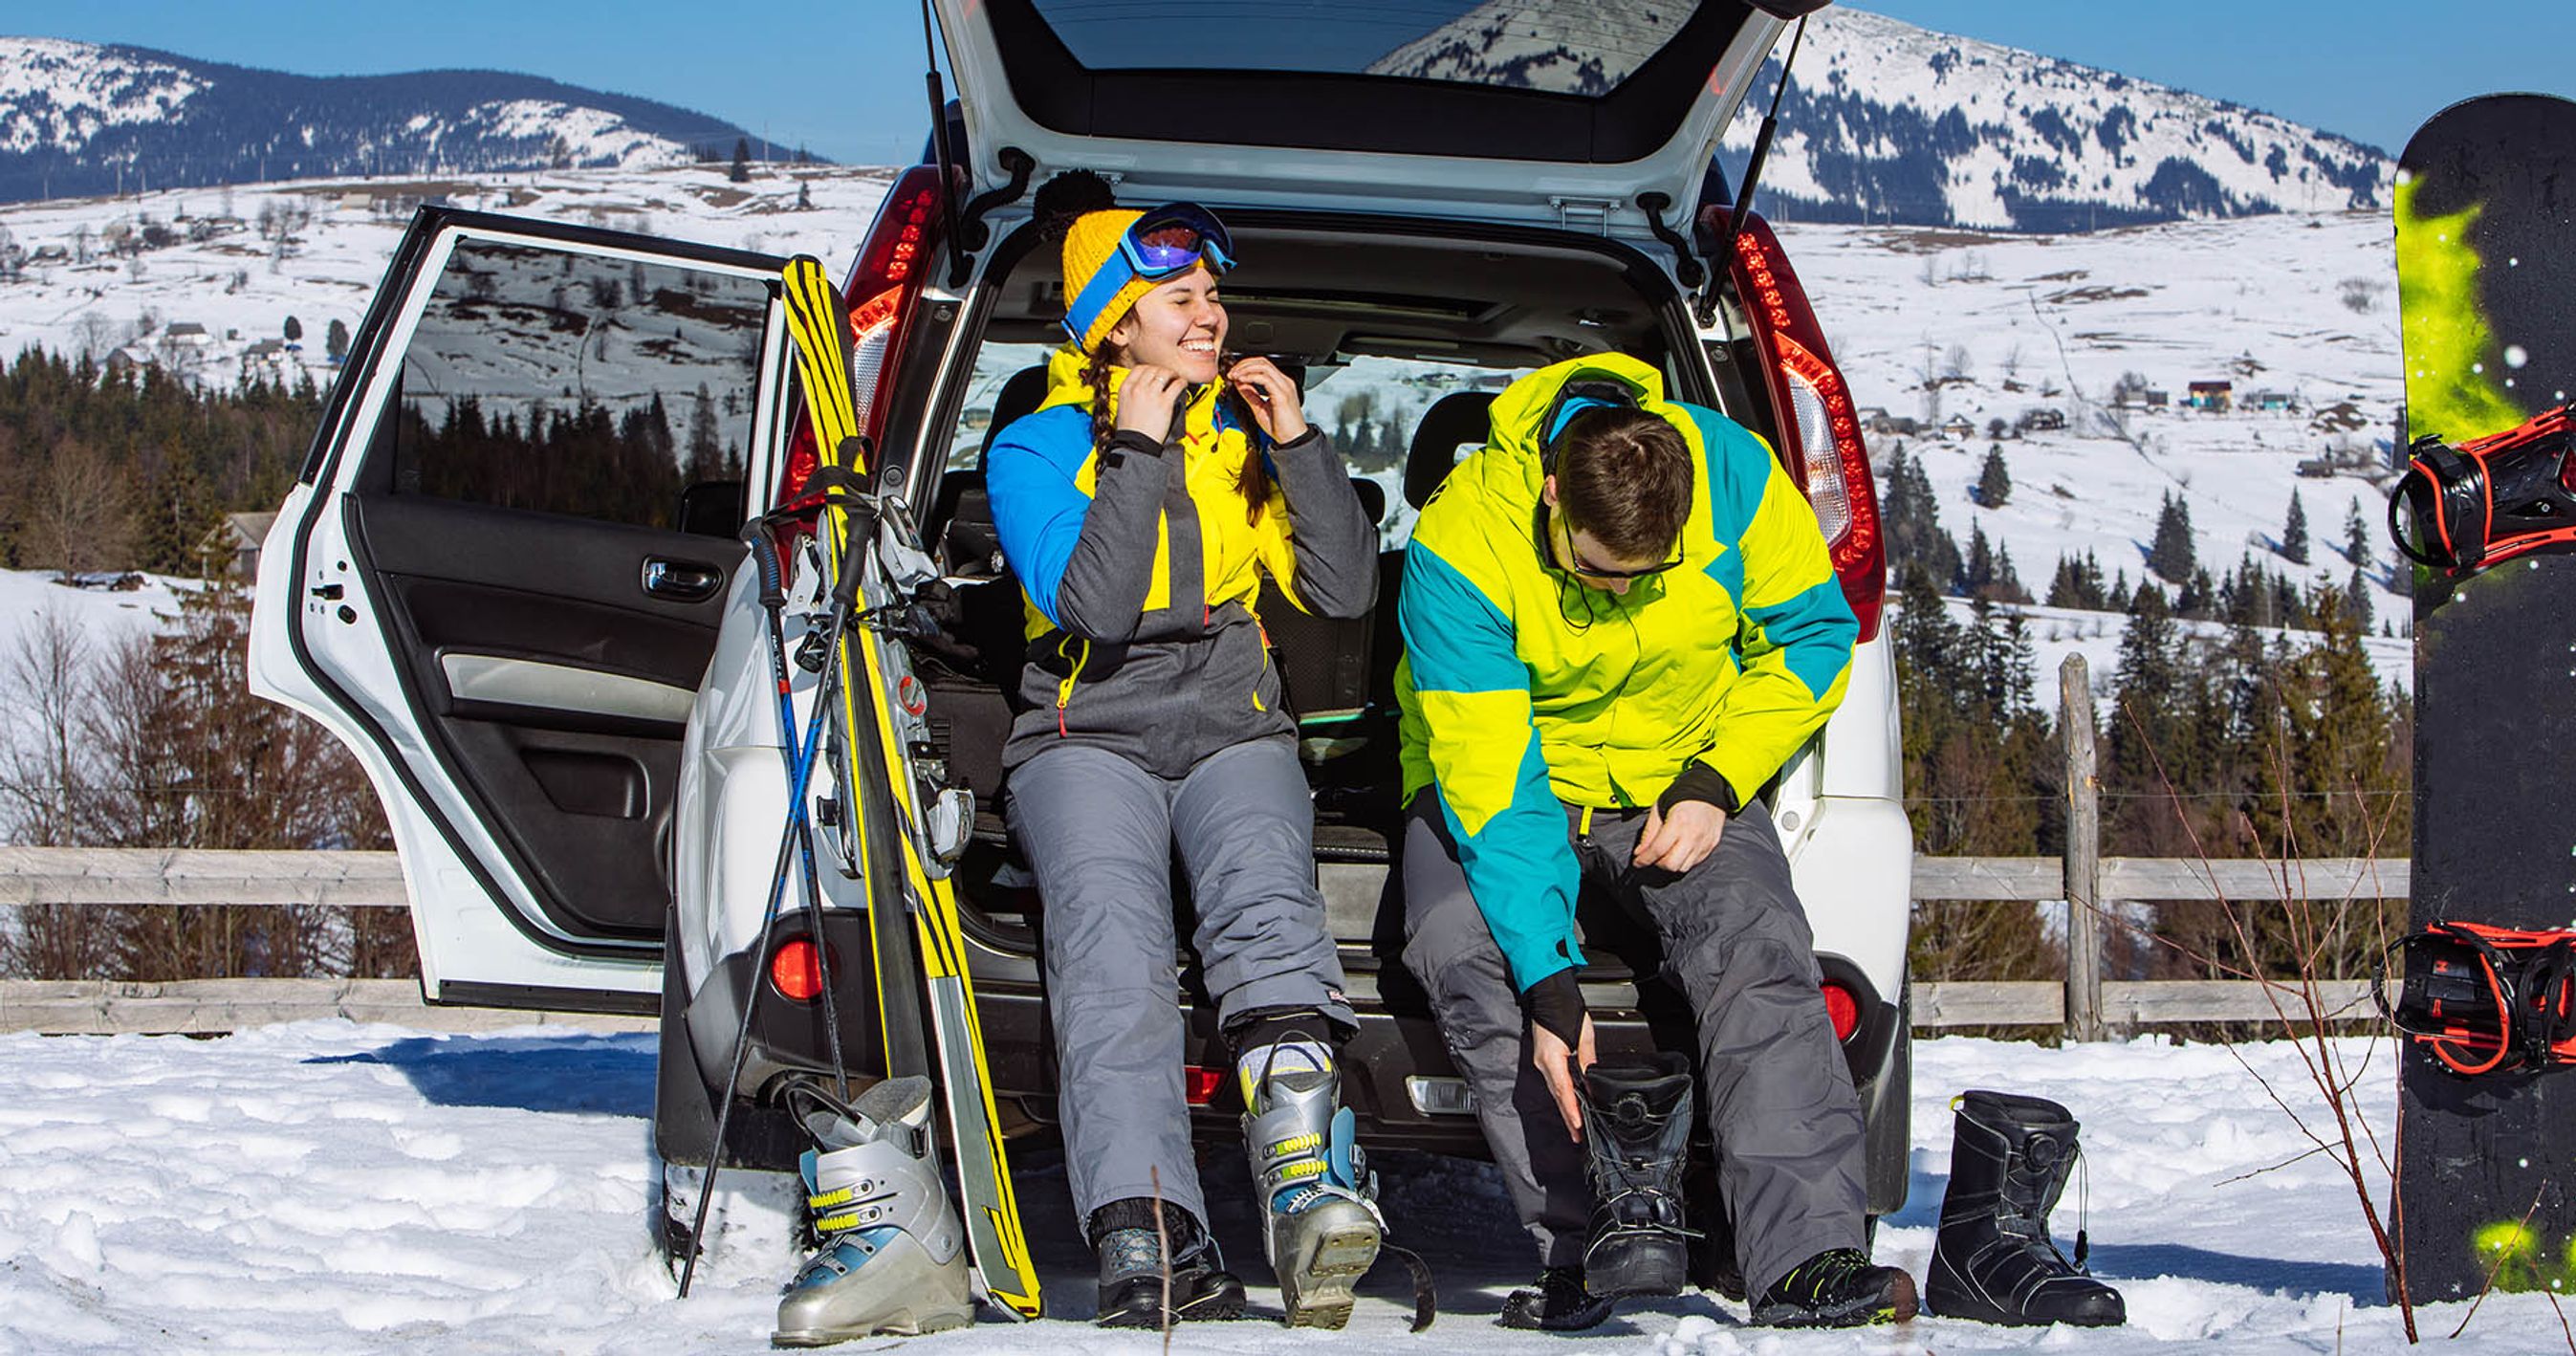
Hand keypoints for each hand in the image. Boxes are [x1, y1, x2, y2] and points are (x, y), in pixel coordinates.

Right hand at [1113, 364, 1185, 438]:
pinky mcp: (1164, 402)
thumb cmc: (1130, 430)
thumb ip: (1132, 393)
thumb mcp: (1123, 406)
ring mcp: (1151, 394)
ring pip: (1165, 373)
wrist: (1135, 443)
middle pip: (1153, 369)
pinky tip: (1182, 385)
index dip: (1150, 368)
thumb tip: (1145, 386)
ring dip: (1172, 374)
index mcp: (1126, 388)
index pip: (1139, 369)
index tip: (1155, 372)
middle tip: (1168, 375)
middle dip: (1162, 370)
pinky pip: (1176, 385)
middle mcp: (1138, 388)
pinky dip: (1181, 382)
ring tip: (1176, 378)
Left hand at [1224, 356, 1308, 442]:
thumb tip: (1239, 383)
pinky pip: (1265, 378)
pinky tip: (1242, 381)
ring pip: (1263, 366)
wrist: (1292, 440)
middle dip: (1244, 364)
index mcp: (1281, 384)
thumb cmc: (1281, 428)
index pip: (1263, 365)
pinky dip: (1251, 377)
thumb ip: (1250, 394)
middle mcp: (1284, 383)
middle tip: (1232, 372)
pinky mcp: (1282, 395)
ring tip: (1235, 375)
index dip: (1246, 365)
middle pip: (1263, 361)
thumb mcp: (1259, 408)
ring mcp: (1285, 387)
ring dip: (1246, 369)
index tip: (1234, 373)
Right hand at [1530, 1013, 1597, 1139]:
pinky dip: (1562, 1094)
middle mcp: (1543, 1062)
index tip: (1577, 1126)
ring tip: (1575, 1124)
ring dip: (1565, 1107)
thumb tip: (1592, 1076)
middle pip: (1557, 1095)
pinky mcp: (1544, 1057)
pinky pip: (1553, 1080)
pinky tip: (1569, 1101)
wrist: (1547, 990)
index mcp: (1552, 1057)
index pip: (1563, 1091)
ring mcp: (1541, 1060)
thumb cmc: (1562, 1005)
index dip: (1571, 1111)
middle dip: (1568, 1116)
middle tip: (1577, 1135)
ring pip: (1555, 1090)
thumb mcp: (1583, 1034)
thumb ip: (1588, 1058)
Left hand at [1635, 800, 1725, 873]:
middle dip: (1658, 863)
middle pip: (1671, 864)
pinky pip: (1694, 863)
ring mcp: (1704, 842)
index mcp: (1678, 822)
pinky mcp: (1711, 846)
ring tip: (1667, 853)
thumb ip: (1649, 831)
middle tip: (1653, 856)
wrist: (1710, 789)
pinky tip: (1679, 850)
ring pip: (1683, 867)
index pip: (1658, 850)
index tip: (1637, 862)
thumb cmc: (1682, 796)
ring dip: (1671, 864)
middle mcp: (1692, 835)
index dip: (1644, 859)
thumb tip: (1640, 851)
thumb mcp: (1659, 807)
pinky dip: (1683, 860)